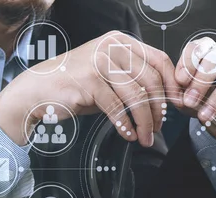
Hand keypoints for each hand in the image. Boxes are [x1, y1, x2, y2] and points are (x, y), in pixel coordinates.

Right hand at [0, 31, 181, 146]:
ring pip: (136, 96)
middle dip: (159, 110)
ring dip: (144, 122)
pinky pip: (116, 108)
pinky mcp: (88, 82)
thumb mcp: (110, 76)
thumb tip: (165, 102)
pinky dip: (125, 125)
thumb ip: (135, 81)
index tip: (176, 106)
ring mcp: (99, 62)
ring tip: (145, 137)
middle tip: (159, 128)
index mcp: (121, 42)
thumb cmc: (77, 85)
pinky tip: (127, 134)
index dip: (172, 85)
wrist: (39, 90)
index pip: (160, 60)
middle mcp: (111, 47)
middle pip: (151, 80)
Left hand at [175, 37, 215, 143]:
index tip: (180, 81)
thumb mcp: (183, 95)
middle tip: (189, 101)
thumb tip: (178, 94)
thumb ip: (178, 91)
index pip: (197, 47)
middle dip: (201, 81)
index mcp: (206, 51)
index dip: (188, 62)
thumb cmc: (199, 98)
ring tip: (205, 115)